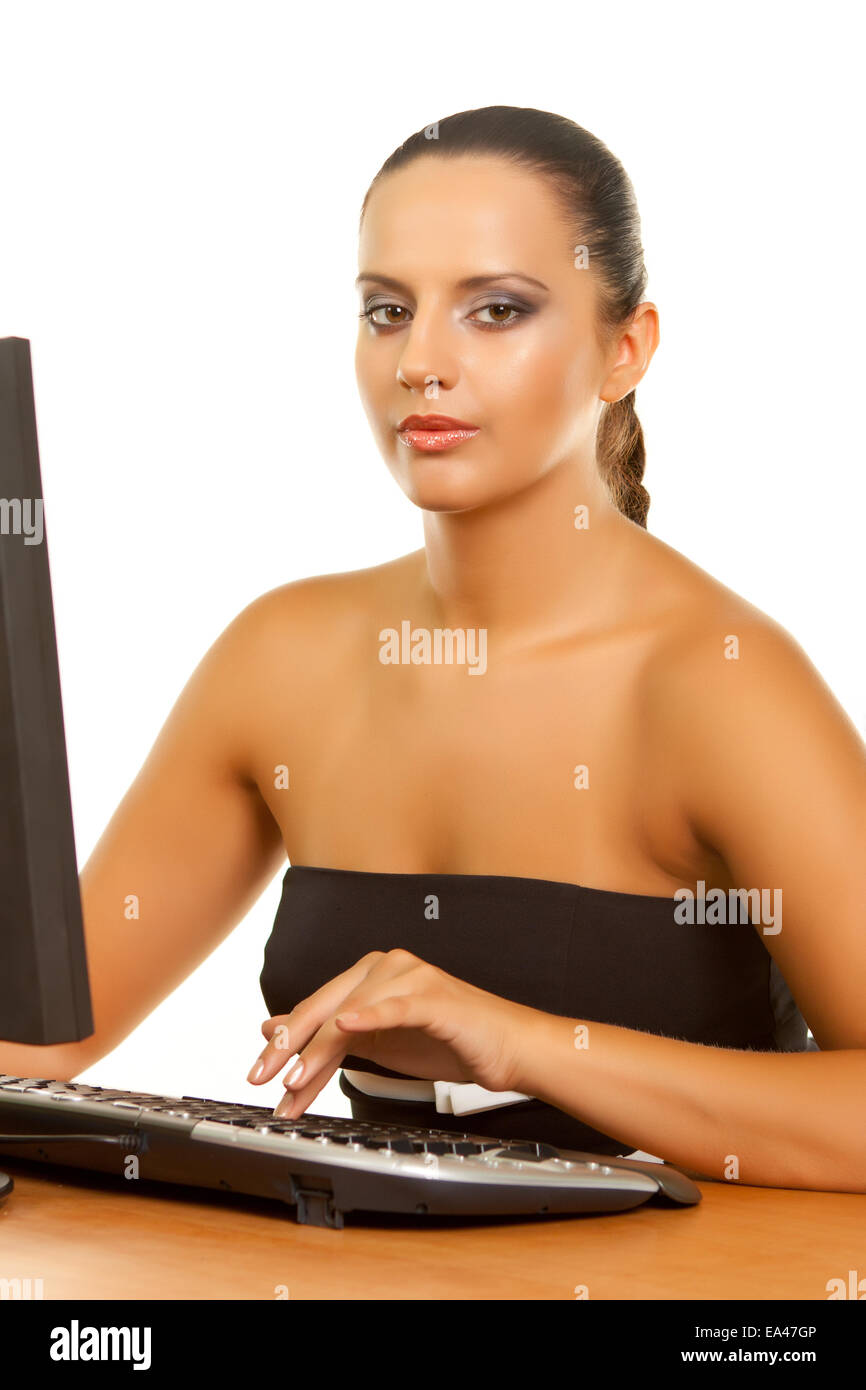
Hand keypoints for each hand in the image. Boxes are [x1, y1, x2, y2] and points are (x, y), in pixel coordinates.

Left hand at [246, 948, 532, 1117]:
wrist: (506, 1047)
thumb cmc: (447, 1041)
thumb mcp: (376, 1042)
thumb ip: (329, 1036)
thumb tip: (273, 1029)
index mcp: (370, 974)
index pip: (315, 1009)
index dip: (283, 1042)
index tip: (259, 1074)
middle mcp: (386, 966)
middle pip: (324, 1005)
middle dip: (288, 1045)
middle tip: (262, 1077)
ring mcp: (410, 977)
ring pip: (351, 1011)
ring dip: (320, 1048)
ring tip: (297, 1079)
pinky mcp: (434, 995)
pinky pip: (395, 1004)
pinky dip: (369, 1014)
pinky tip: (346, 1026)